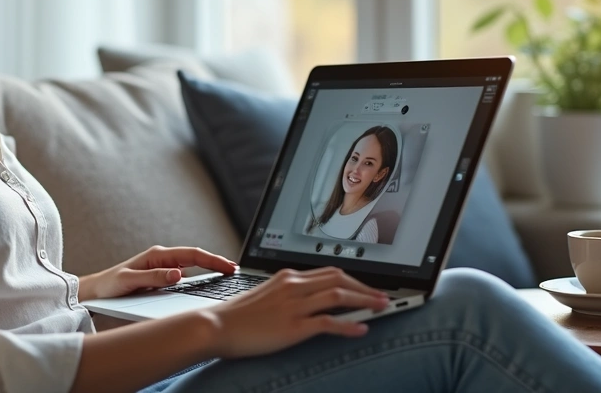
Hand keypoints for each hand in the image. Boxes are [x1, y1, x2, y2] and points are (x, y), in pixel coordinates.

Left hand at [79, 245, 236, 299]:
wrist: (96, 291)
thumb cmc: (110, 286)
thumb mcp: (130, 281)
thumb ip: (153, 278)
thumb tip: (178, 274)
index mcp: (157, 255)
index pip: (192, 254)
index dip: (212, 260)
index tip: (229, 267)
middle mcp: (162, 258)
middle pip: (196, 257)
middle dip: (217, 262)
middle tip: (235, 271)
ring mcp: (163, 266)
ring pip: (192, 265)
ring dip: (210, 268)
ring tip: (228, 274)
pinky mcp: (162, 275)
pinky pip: (186, 273)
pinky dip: (201, 275)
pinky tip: (209, 281)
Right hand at [200, 267, 389, 359]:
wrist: (216, 326)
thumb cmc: (237, 316)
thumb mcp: (265, 296)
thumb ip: (287, 294)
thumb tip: (310, 300)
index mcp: (287, 277)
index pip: (329, 271)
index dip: (354, 278)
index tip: (368, 286)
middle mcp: (293, 286)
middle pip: (339, 278)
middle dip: (366, 287)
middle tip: (384, 296)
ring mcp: (294, 305)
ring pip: (339, 295)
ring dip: (365, 301)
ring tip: (381, 308)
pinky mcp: (293, 325)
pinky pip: (328, 322)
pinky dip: (349, 325)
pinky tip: (361, 329)